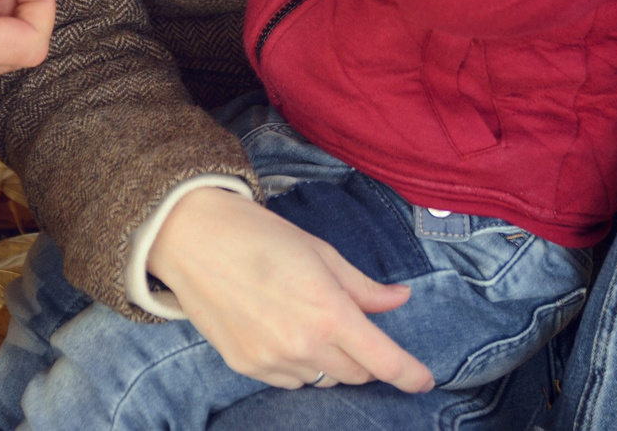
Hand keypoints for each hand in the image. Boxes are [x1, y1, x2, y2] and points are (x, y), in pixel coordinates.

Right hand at [146, 187, 435, 392]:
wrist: (192, 238)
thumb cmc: (260, 235)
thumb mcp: (320, 252)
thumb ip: (363, 286)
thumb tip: (399, 299)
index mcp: (328, 312)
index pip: (383, 360)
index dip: (410, 375)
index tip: (424, 380)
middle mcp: (303, 345)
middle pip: (357, 375)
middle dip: (366, 357)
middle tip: (353, 326)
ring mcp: (272, 361)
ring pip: (324, 379)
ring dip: (331, 361)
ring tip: (310, 323)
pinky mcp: (247, 367)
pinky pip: (291, 381)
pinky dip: (300, 365)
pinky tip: (285, 333)